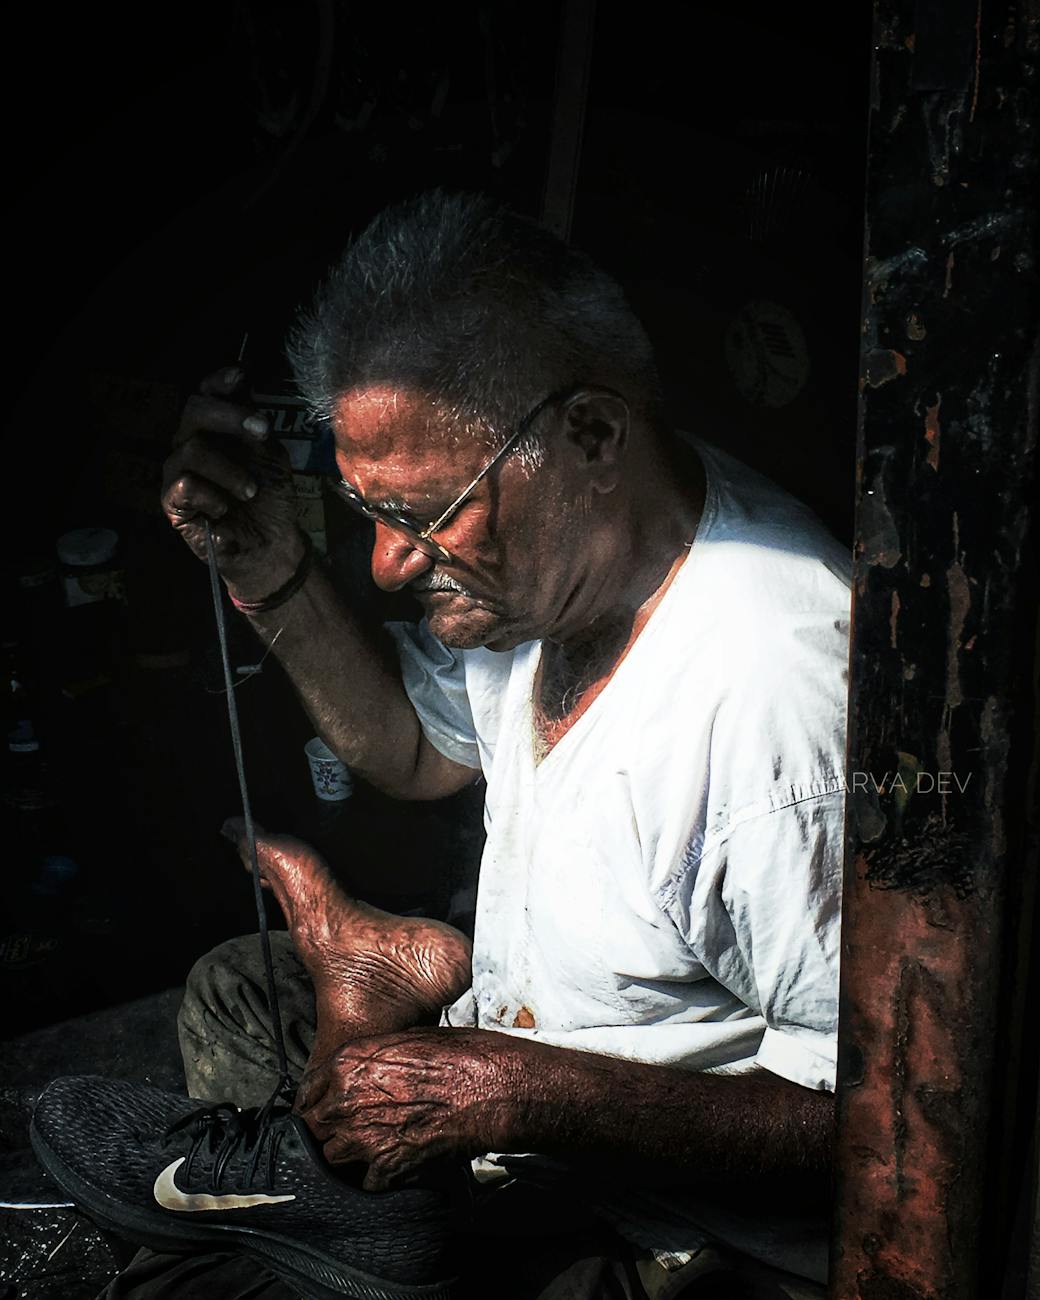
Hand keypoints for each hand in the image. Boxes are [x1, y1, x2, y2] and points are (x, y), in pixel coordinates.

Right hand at [160, 366, 302, 598]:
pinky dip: (213, 496)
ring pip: (191, 449)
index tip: (239, 376)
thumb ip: (254, 424)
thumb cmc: (269, 497)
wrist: (271, 541)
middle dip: (230, 416)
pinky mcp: (172, 502)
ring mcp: (178, 471)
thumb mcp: (269, 454)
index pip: (206, 393)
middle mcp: (192, 442)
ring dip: (230, 470)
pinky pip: (185, 485)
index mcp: (216, 428)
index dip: (219, 380)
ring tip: (250, 490)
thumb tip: (242, 385)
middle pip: (193, 409)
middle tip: (262, 432)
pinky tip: (224, 509)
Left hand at [295, 1029, 519, 1189]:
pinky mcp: (385, 1169)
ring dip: (346, 1158)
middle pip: (313, 1128)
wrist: (490, 1087)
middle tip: (345, 1133)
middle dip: (326, 1131)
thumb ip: (373, 1060)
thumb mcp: (408, 1039)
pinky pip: (365, 1184)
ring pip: (332, 1159)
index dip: (316, 1102)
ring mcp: (363, 1138)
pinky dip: (376, 1180)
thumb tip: (364, 1073)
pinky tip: (392, 1168)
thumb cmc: (459, 1056)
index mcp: (348, 1063)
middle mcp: (346, 1101)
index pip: (308, 1091)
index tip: (322, 1110)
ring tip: (367, 1152)